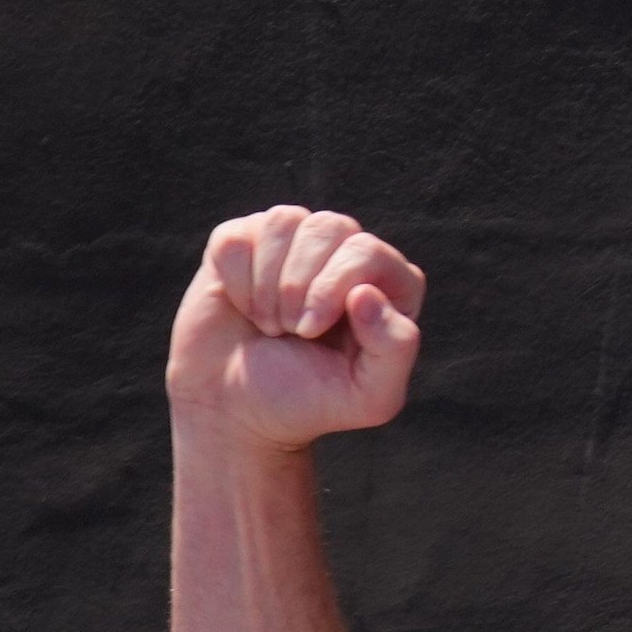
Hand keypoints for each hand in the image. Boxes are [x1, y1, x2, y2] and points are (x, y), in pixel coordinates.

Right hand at [167, 206, 425, 454]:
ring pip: (285, 221)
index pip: (369, 252)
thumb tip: (367, 292)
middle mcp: (345, 253)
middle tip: (292, 331)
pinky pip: (239, 237)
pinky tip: (245, 309)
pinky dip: (236, 280)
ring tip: (271, 326)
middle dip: (300, 285)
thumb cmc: (308, 402)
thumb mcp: (369, 397)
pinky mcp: (246, 242)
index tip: (311, 331)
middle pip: (330, 227)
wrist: (237, 410)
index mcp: (388, 286)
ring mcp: (296, 242)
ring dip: (268, 284)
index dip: (334, 286)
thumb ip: (395, 348)